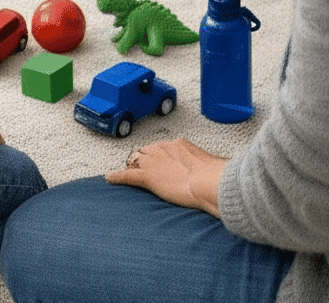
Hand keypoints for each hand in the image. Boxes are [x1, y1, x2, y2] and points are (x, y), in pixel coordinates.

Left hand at [106, 138, 226, 217]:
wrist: (211, 183)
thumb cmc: (218, 178)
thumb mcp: (214, 167)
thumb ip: (208, 167)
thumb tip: (218, 170)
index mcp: (180, 144)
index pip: (162, 148)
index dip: (158, 157)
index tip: (160, 163)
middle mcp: (164, 149)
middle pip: (146, 152)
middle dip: (143, 160)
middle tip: (142, 169)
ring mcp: (154, 162)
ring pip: (136, 161)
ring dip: (132, 167)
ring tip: (128, 173)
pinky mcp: (148, 177)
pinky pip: (128, 175)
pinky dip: (117, 176)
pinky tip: (109, 178)